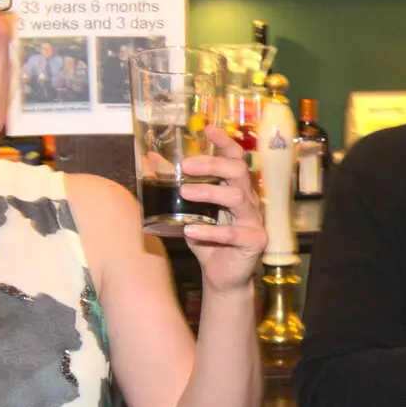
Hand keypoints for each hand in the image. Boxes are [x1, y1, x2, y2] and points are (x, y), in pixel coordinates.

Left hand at [180, 126, 264, 295]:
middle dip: (213, 164)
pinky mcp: (254, 241)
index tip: (208, 129)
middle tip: (187, 166)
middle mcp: (248, 200)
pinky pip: (233, 233)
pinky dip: (209, 231)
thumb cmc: (208, 241)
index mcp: (236, 189)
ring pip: (237, 196)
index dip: (225, 143)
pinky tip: (190, 230)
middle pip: (238, 172)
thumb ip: (175, 188)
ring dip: (209, 192)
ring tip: (184, 193)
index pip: (236, 159)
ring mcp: (253, 220)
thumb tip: (151, 161)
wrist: (223, 277)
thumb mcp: (188, 212)